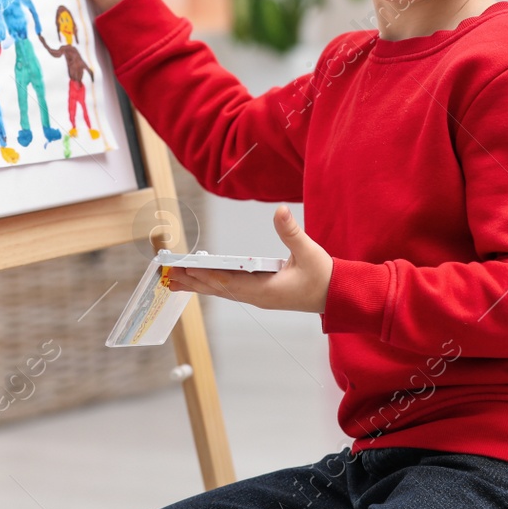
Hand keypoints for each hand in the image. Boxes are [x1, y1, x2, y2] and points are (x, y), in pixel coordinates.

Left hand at [164, 206, 333, 313]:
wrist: (338, 296)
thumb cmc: (325, 277)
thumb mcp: (309, 252)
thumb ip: (292, 233)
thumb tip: (280, 211)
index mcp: (266, 290)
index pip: (227, 282)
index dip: (204, 275)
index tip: (185, 270)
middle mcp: (257, 296)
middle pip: (219, 289)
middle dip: (194, 281)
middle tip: (168, 276)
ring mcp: (259, 296)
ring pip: (223, 290)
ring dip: (200, 284)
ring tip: (177, 281)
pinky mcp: (262, 293)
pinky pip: (231, 289)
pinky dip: (214, 284)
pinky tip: (203, 281)